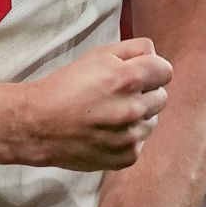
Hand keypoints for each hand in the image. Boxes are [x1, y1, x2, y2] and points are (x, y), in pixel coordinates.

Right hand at [12, 38, 170, 170]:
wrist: (39, 124)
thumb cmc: (66, 86)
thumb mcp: (97, 55)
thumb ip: (133, 49)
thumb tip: (154, 54)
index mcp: (128, 78)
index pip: (165, 71)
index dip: (151, 70)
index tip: (137, 74)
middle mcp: (133, 108)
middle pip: (162, 96)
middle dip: (145, 93)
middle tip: (118, 94)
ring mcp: (131, 136)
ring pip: (152, 120)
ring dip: (138, 116)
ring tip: (110, 113)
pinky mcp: (126, 157)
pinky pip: (141, 141)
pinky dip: (128, 136)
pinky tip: (106, 131)